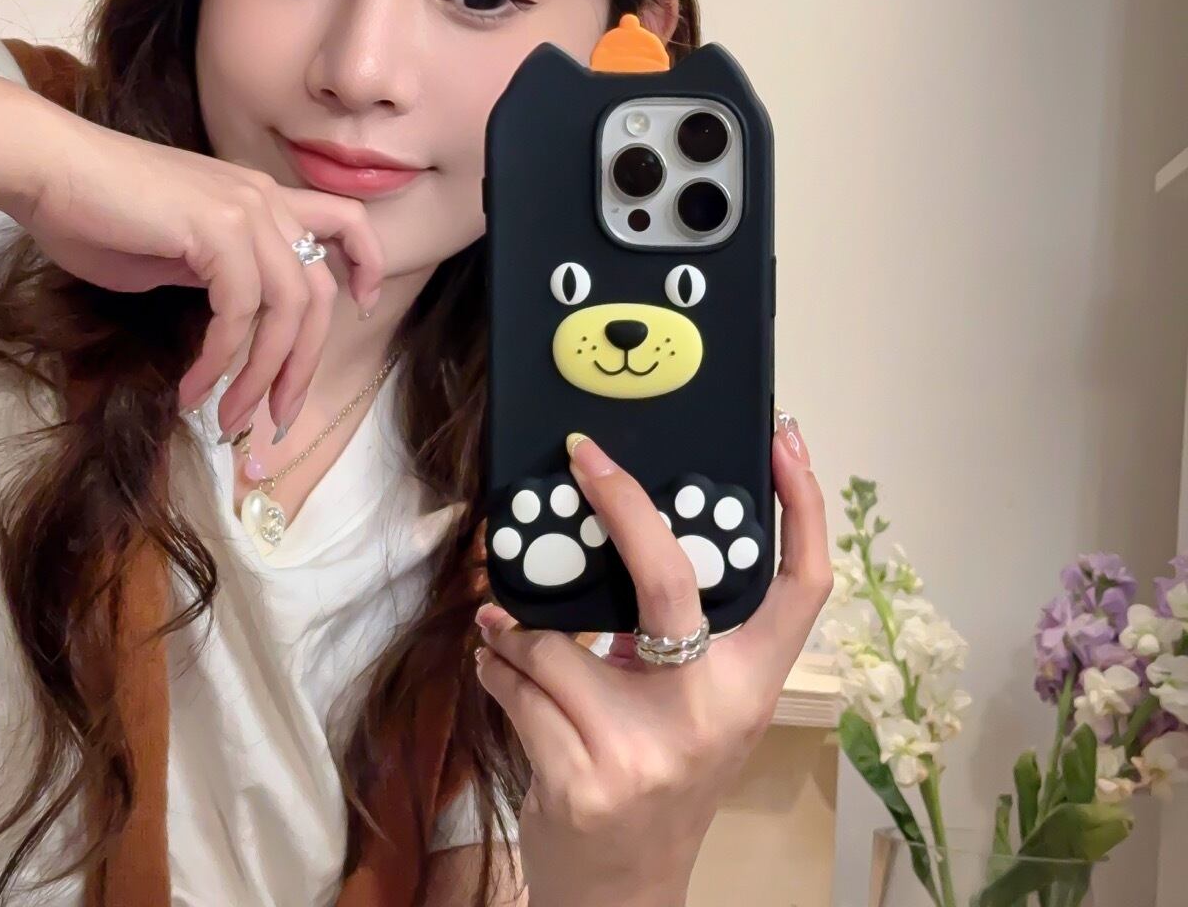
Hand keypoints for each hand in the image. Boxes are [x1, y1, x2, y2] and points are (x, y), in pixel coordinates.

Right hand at [12, 115, 383, 437]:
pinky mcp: (217, 229)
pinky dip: (221, 360)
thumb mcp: (177, 255)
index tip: (363, 305)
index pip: (343, 223)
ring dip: (261, 376)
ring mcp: (245, 210)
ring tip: (230, 419)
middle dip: (302, 366)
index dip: (365, 263)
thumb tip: (237, 323)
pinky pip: (240, 311)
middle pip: (317, 293)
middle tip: (278, 419)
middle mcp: (265, 200)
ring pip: (287, 309)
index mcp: (262, 199)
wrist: (46, 171)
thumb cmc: (98, 214)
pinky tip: (194, 389)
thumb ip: (218, 279)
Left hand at [472, 415, 831, 906]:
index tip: (784, 438)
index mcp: (751, 685)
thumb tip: (615, 530)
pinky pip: (519, 685)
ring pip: (557, 642)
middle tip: (582, 458)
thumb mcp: (689, 708)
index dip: (803, 506)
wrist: (620, 890)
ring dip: (515, 631)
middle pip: (673, 580)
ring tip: (507, 636)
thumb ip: (674, 635)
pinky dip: (495, 669)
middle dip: (621, 505)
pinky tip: (498, 672)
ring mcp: (649, 750)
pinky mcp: (586, 778)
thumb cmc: (655, 775)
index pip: (804, 586)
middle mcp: (712, 714)